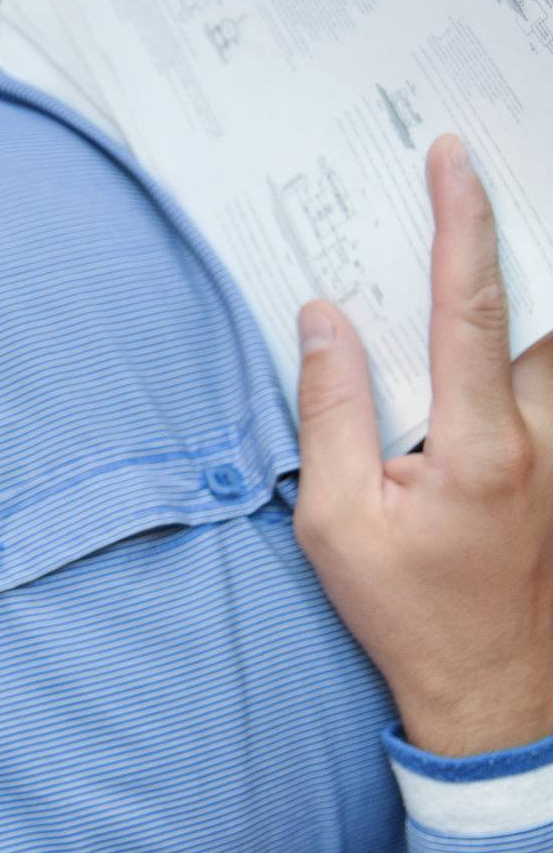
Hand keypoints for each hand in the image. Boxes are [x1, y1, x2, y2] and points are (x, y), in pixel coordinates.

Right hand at [294, 133, 552, 757]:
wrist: (493, 694)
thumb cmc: (406, 610)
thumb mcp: (336, 518)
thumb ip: (331, 409)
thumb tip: (323, 319)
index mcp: (482, 445)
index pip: (470, 308)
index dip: (461, 224)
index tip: (452, 158)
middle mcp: (545, 437)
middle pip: (533, 306)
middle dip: (506, 233)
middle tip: (474, 171)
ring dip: (523, 286)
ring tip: (486, 232)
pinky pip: (550, 382)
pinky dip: (525, 338)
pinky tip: (493, 324)